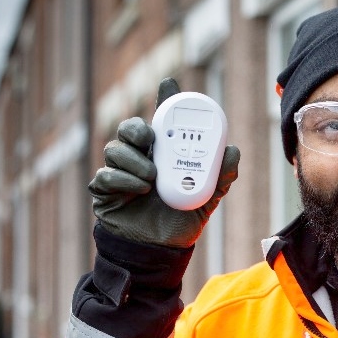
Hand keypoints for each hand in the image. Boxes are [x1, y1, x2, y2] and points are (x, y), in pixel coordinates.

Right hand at [88, 78, 239, 247]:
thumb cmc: (180, 223)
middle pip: (129, 128)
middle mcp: (140, 159)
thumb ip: (219, 177)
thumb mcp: (206, 200)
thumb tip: (232, 151)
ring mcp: (120, 173)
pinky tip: (139, 189)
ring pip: (115, 148)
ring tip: (151, 177)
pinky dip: (123, 179)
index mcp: (163, 155)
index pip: (163, 122)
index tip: (169, 84)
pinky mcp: (105, 191)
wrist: (159, 254)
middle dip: (137, 127)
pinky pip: (105, 175)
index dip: (164, 101)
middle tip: (150, 138)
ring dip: (133, 159)